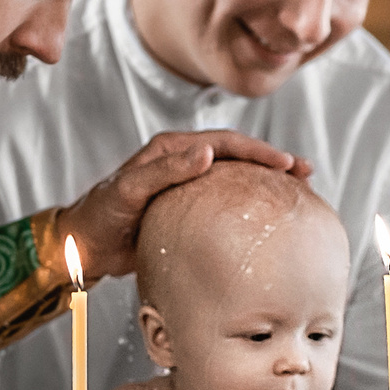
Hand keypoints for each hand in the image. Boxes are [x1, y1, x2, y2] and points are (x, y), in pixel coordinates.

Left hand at [58, 131, 310, 282]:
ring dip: (267, 183)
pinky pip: (227, 204)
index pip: (224, 142)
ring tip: (299, 192)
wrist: (83, 246)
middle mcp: (183, 162)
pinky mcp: (189, 210)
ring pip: (236, 179)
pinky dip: (251, 207)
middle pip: (238, 156)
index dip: (258, 151)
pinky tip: (269, 221)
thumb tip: (206, 152)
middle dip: (273, 162)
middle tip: (305, 174)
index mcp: (171, 149)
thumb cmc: (100, 217)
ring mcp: (188, 186)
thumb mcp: (128, 191)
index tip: (286, 164)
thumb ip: (164, 170)